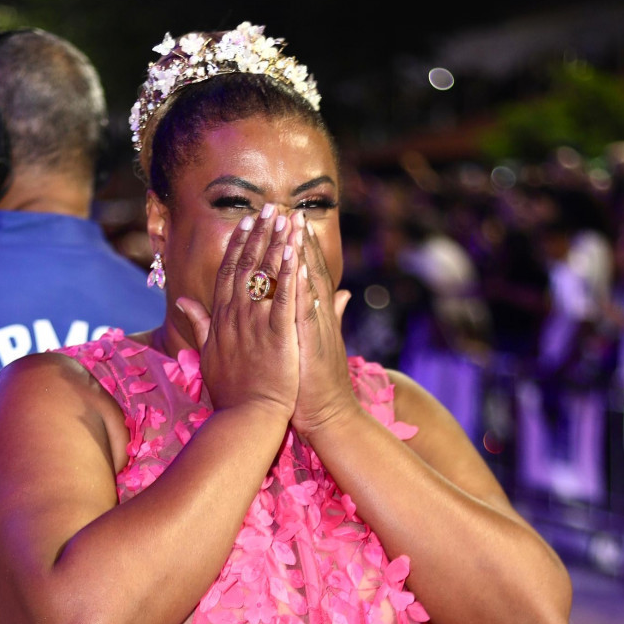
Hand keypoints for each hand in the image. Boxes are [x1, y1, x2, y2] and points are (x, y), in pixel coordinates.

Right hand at [175, 204, 298, 417]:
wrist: (246, 419)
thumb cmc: (230, 391)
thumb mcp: (208, 353)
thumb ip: (198, 323)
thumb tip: (182, 301)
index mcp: (222, 319)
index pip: (229, 273)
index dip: (238, 244)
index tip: (246, 221)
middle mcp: (236, 316)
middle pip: (247, 266)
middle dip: (258, 233)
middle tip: (269, 206)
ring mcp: (255, 324)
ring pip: (265, 276)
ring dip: (275, 243)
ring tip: (285, 217)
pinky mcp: (277, 335)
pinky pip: (284, 297)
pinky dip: (289, 272)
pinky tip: (294, 250)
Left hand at [290, 216, 354, 439]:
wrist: (329, 416)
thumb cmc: (316, 385)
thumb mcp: (319, 344)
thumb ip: (329, 315)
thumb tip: (341, 293)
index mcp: (313, 315)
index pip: (302, 273)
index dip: (293, 245)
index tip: (282, 219)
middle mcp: (317, 316)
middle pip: (306, 269)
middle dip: (295, 238)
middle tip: (285, 208)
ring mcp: (317, 327)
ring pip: (308, 283)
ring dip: (300, 252)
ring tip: (293, 224)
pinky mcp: (314, 343)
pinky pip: (306, 311)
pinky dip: (303, 288)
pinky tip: (298, 265)